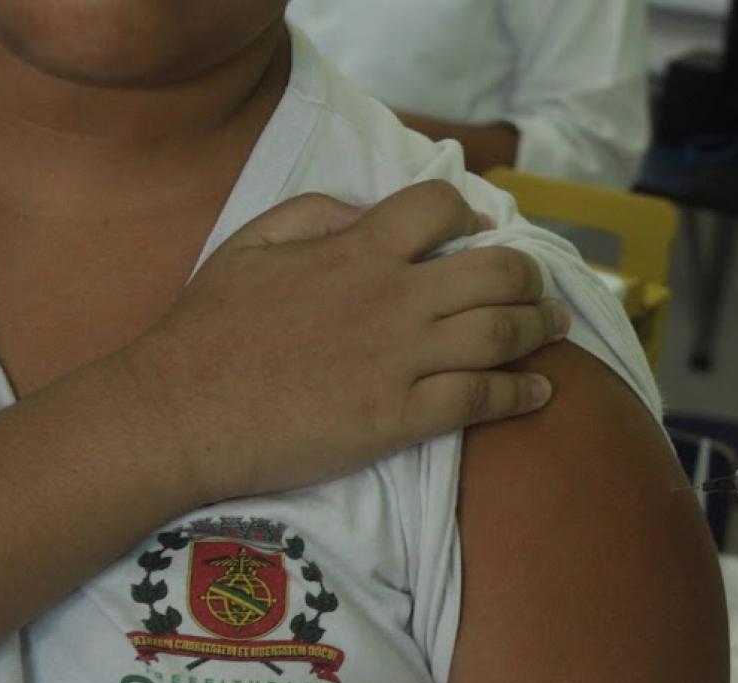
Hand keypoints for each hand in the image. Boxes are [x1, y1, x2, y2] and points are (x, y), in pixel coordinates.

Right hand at [117, 181, 566, 503]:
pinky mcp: (398, 418)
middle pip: (496, 271)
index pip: (441, 208)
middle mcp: (392, 298)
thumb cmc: (209, 328)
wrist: (180, 411)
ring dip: (541, 328)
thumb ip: (315, 213)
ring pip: (501, 333)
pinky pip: (480, 399)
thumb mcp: (252, 242)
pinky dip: (522, 393)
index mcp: (356, 248)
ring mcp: (400, 360)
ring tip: (556, 328)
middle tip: (539, 287)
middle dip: (529, 275)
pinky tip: (541, 390)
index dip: (472, 217)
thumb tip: (370, 208)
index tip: (482, 234)